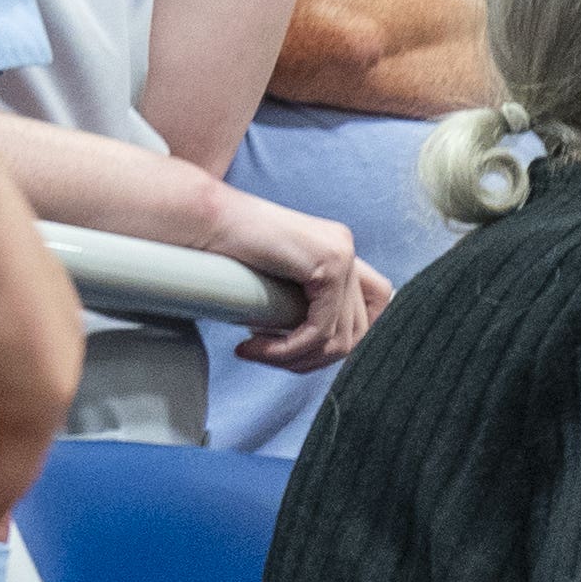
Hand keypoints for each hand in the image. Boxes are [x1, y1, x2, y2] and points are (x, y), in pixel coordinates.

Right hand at [203, 184, 378, 366]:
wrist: (205, 222)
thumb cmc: (228, 252)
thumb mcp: (278, 282)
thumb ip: (304, 303)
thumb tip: (324, 351)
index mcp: (339, 251)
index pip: (375, 309)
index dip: (347, 343)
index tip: (298, 354)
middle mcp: (346, 249)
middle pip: (358, 332)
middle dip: (312, 359)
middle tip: (268, 359)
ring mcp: (342, 254)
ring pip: (340, 338)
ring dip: (295, 359)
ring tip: (255, 354)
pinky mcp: (328, 265)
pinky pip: (319, 330)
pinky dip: (287, 350)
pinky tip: (255, 348)